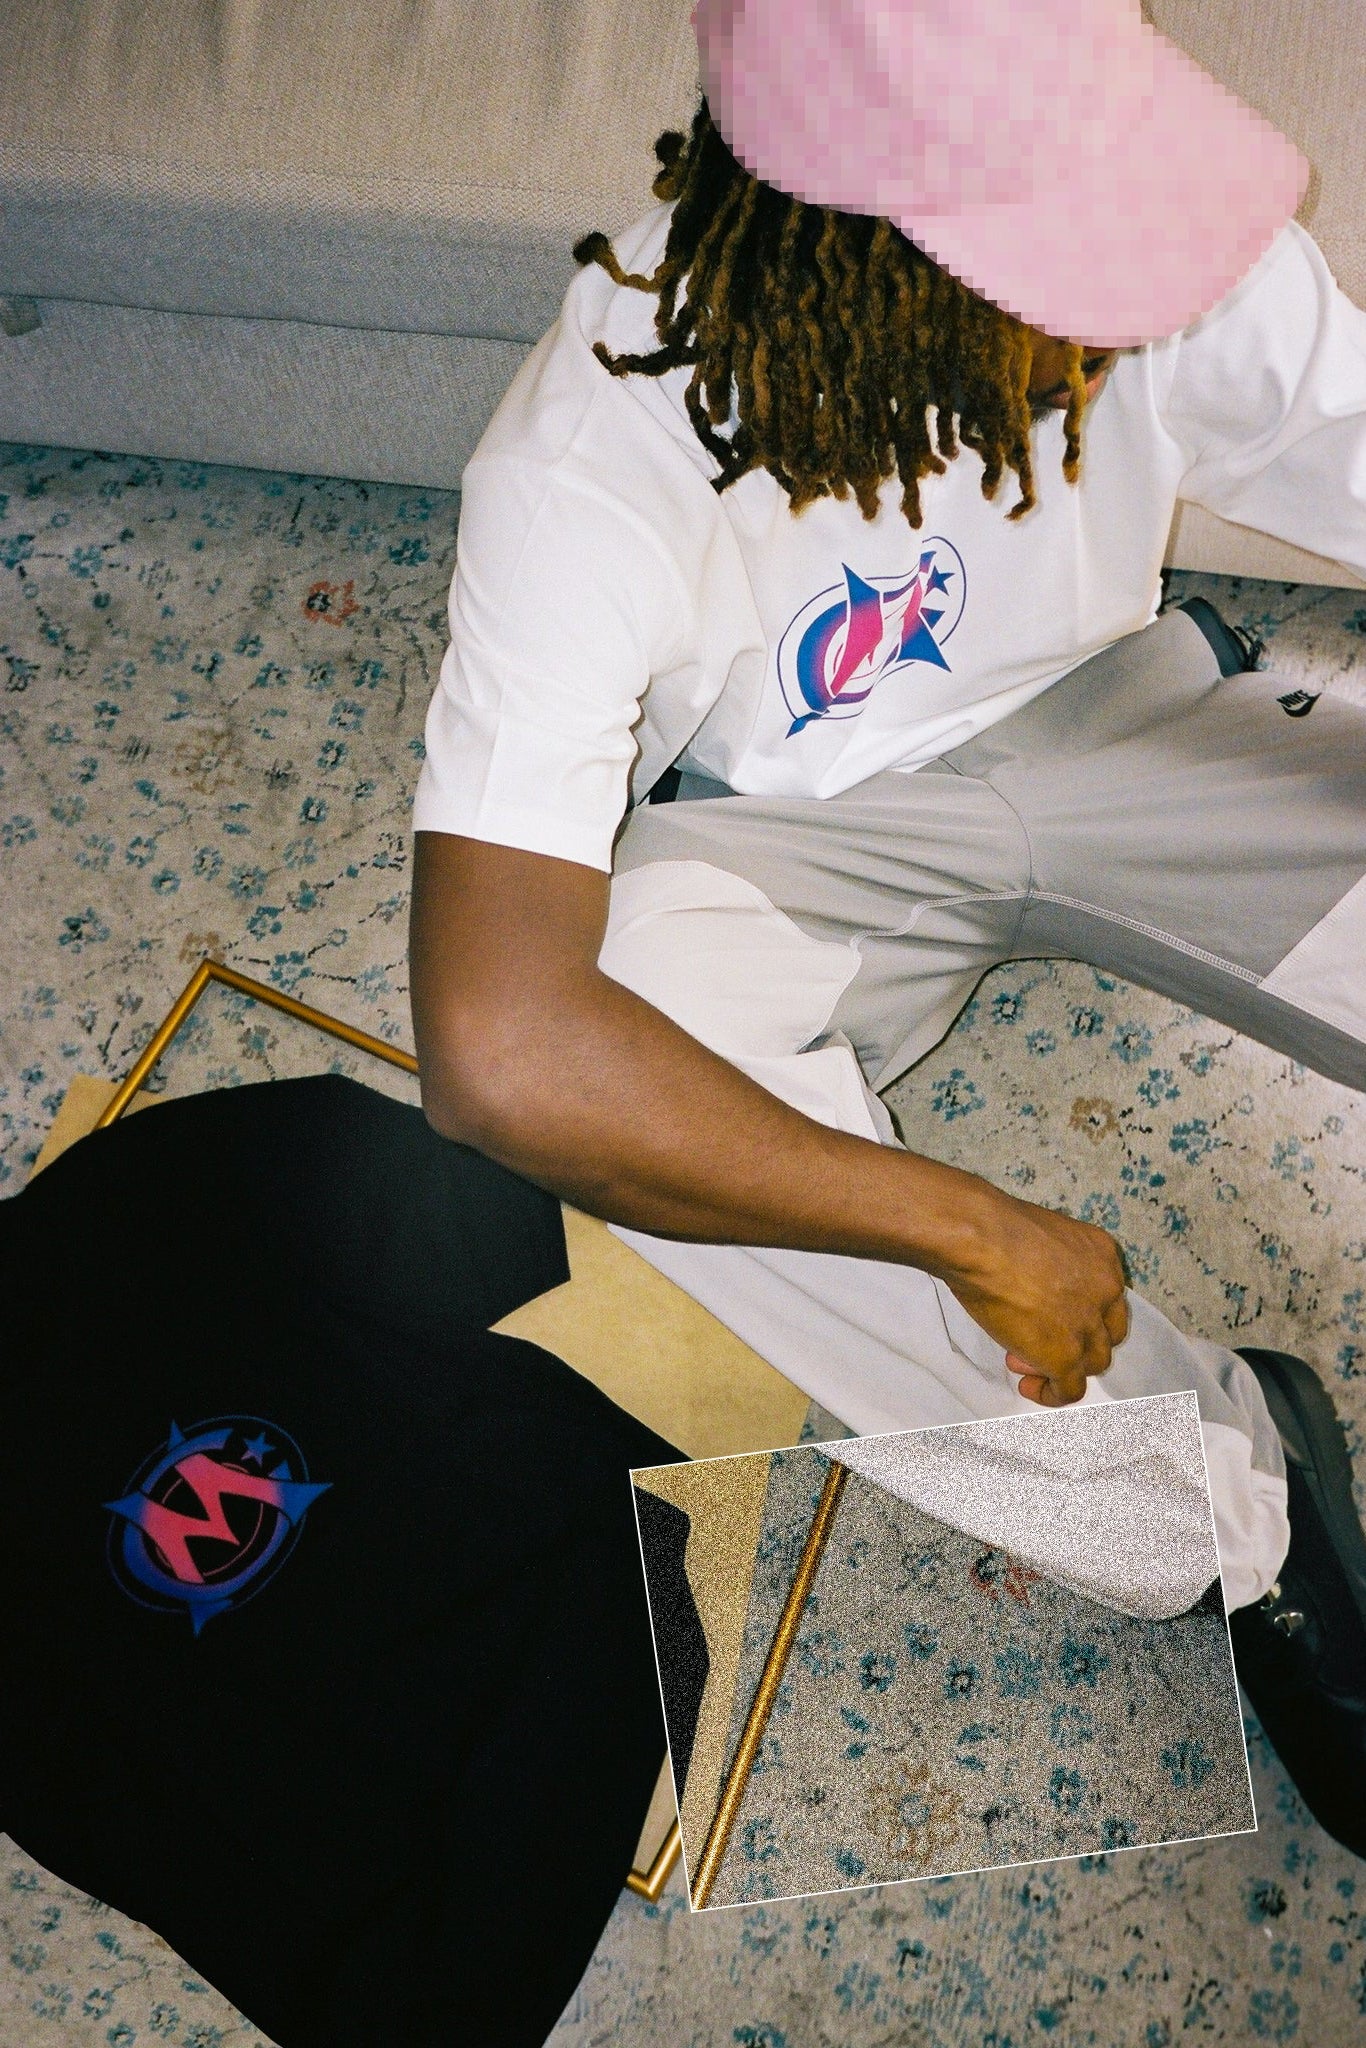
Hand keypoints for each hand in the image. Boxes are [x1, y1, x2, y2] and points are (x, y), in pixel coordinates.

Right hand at [939, 1185, 1129, 1406]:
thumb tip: (1029, 1285)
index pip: (1106, 1297)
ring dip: (1061, 1366)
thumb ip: (1049, 1265)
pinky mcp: (1066, 1356)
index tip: (1048, 1315)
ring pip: (1093, 1362)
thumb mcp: (1038, 1238)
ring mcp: (1088, 1325)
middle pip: (1105, 1331)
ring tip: (1022, 1361)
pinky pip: (1070, 1389)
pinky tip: (1029, 1386)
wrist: (980, 1241)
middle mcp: (1106, 1290)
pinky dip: (1052, 1393)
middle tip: (1034, 1339)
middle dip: (1072, 1340)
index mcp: (1101, 1255)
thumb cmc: (993, 1229)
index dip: (1078, 1312)